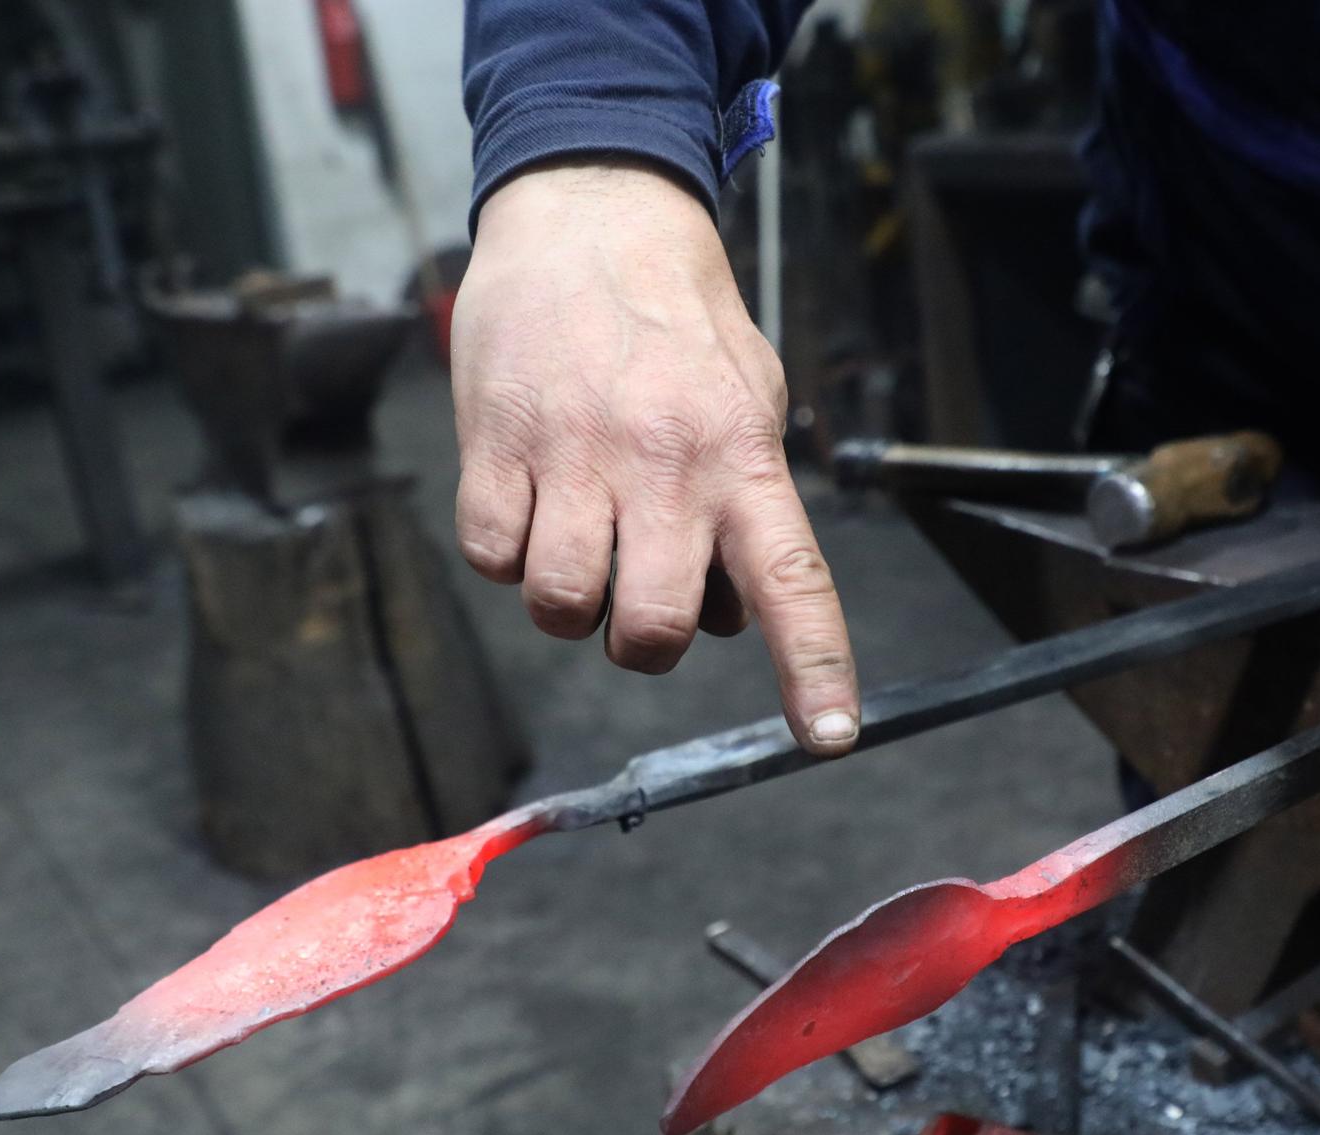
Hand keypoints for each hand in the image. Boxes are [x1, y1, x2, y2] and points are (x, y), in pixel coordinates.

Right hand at [452, 161, 859, 754]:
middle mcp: (664, 466)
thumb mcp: (753, 398)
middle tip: (637, 594)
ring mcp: (574, 456)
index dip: (815, 669)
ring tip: (579, 534)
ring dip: (567, 600)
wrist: (590, 214)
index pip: (793, 582)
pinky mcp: (494, 442)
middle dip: (640, 641)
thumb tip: (729, 612)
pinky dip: (505, 552)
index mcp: (742, 458)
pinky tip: (529, 498)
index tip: (830, 736)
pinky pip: (490, 558)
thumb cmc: (679, 322)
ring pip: (558, 606)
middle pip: (649, 631)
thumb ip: (751, 506)